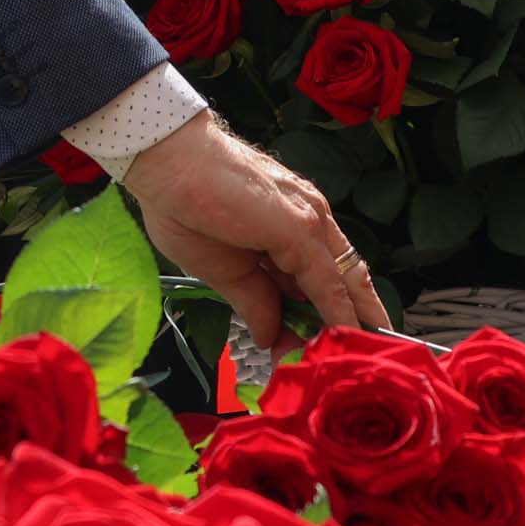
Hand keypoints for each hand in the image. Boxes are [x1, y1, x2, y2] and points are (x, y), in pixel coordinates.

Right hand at [121, 108, 394, 349]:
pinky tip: (347, 344)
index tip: (330, 348)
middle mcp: (310, 220)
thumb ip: (253, 301)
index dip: (331, 313)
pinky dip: (341, 318)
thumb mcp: (221, 269)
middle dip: (354, 323)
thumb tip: (269, 336)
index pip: (323, 276)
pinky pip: (329, 285)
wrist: (166, 161)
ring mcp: (309, 223)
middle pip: (346, 280)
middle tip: (358, 361)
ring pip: (346, 284)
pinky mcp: (301, 229)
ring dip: (350, 327)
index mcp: (289, 223)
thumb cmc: (181, 202)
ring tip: (356, 364)